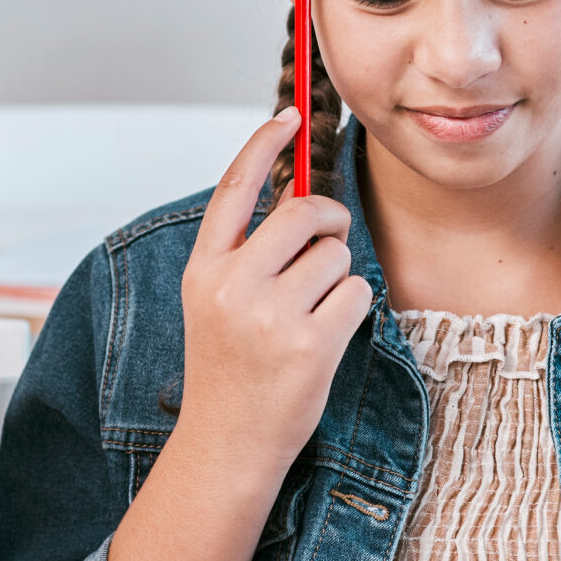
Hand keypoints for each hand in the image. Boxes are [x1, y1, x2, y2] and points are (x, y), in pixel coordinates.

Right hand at [103, 110, 374, 560]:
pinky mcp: (310, 344)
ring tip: (312, 315)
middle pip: (304, 214)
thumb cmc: (231, 371)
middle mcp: (231, 285)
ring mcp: (270, 316)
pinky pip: (357, 292)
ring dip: (339, 276)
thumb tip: (301, 197)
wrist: (226, 447)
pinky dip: (353, 310)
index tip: (293, 112)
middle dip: (330, 222)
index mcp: (204, 269)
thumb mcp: (218, 305)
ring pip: (337, 254)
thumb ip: (248, 254)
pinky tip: (326, 339)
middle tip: (330, 243)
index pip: (236, 188)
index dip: (264, 145)